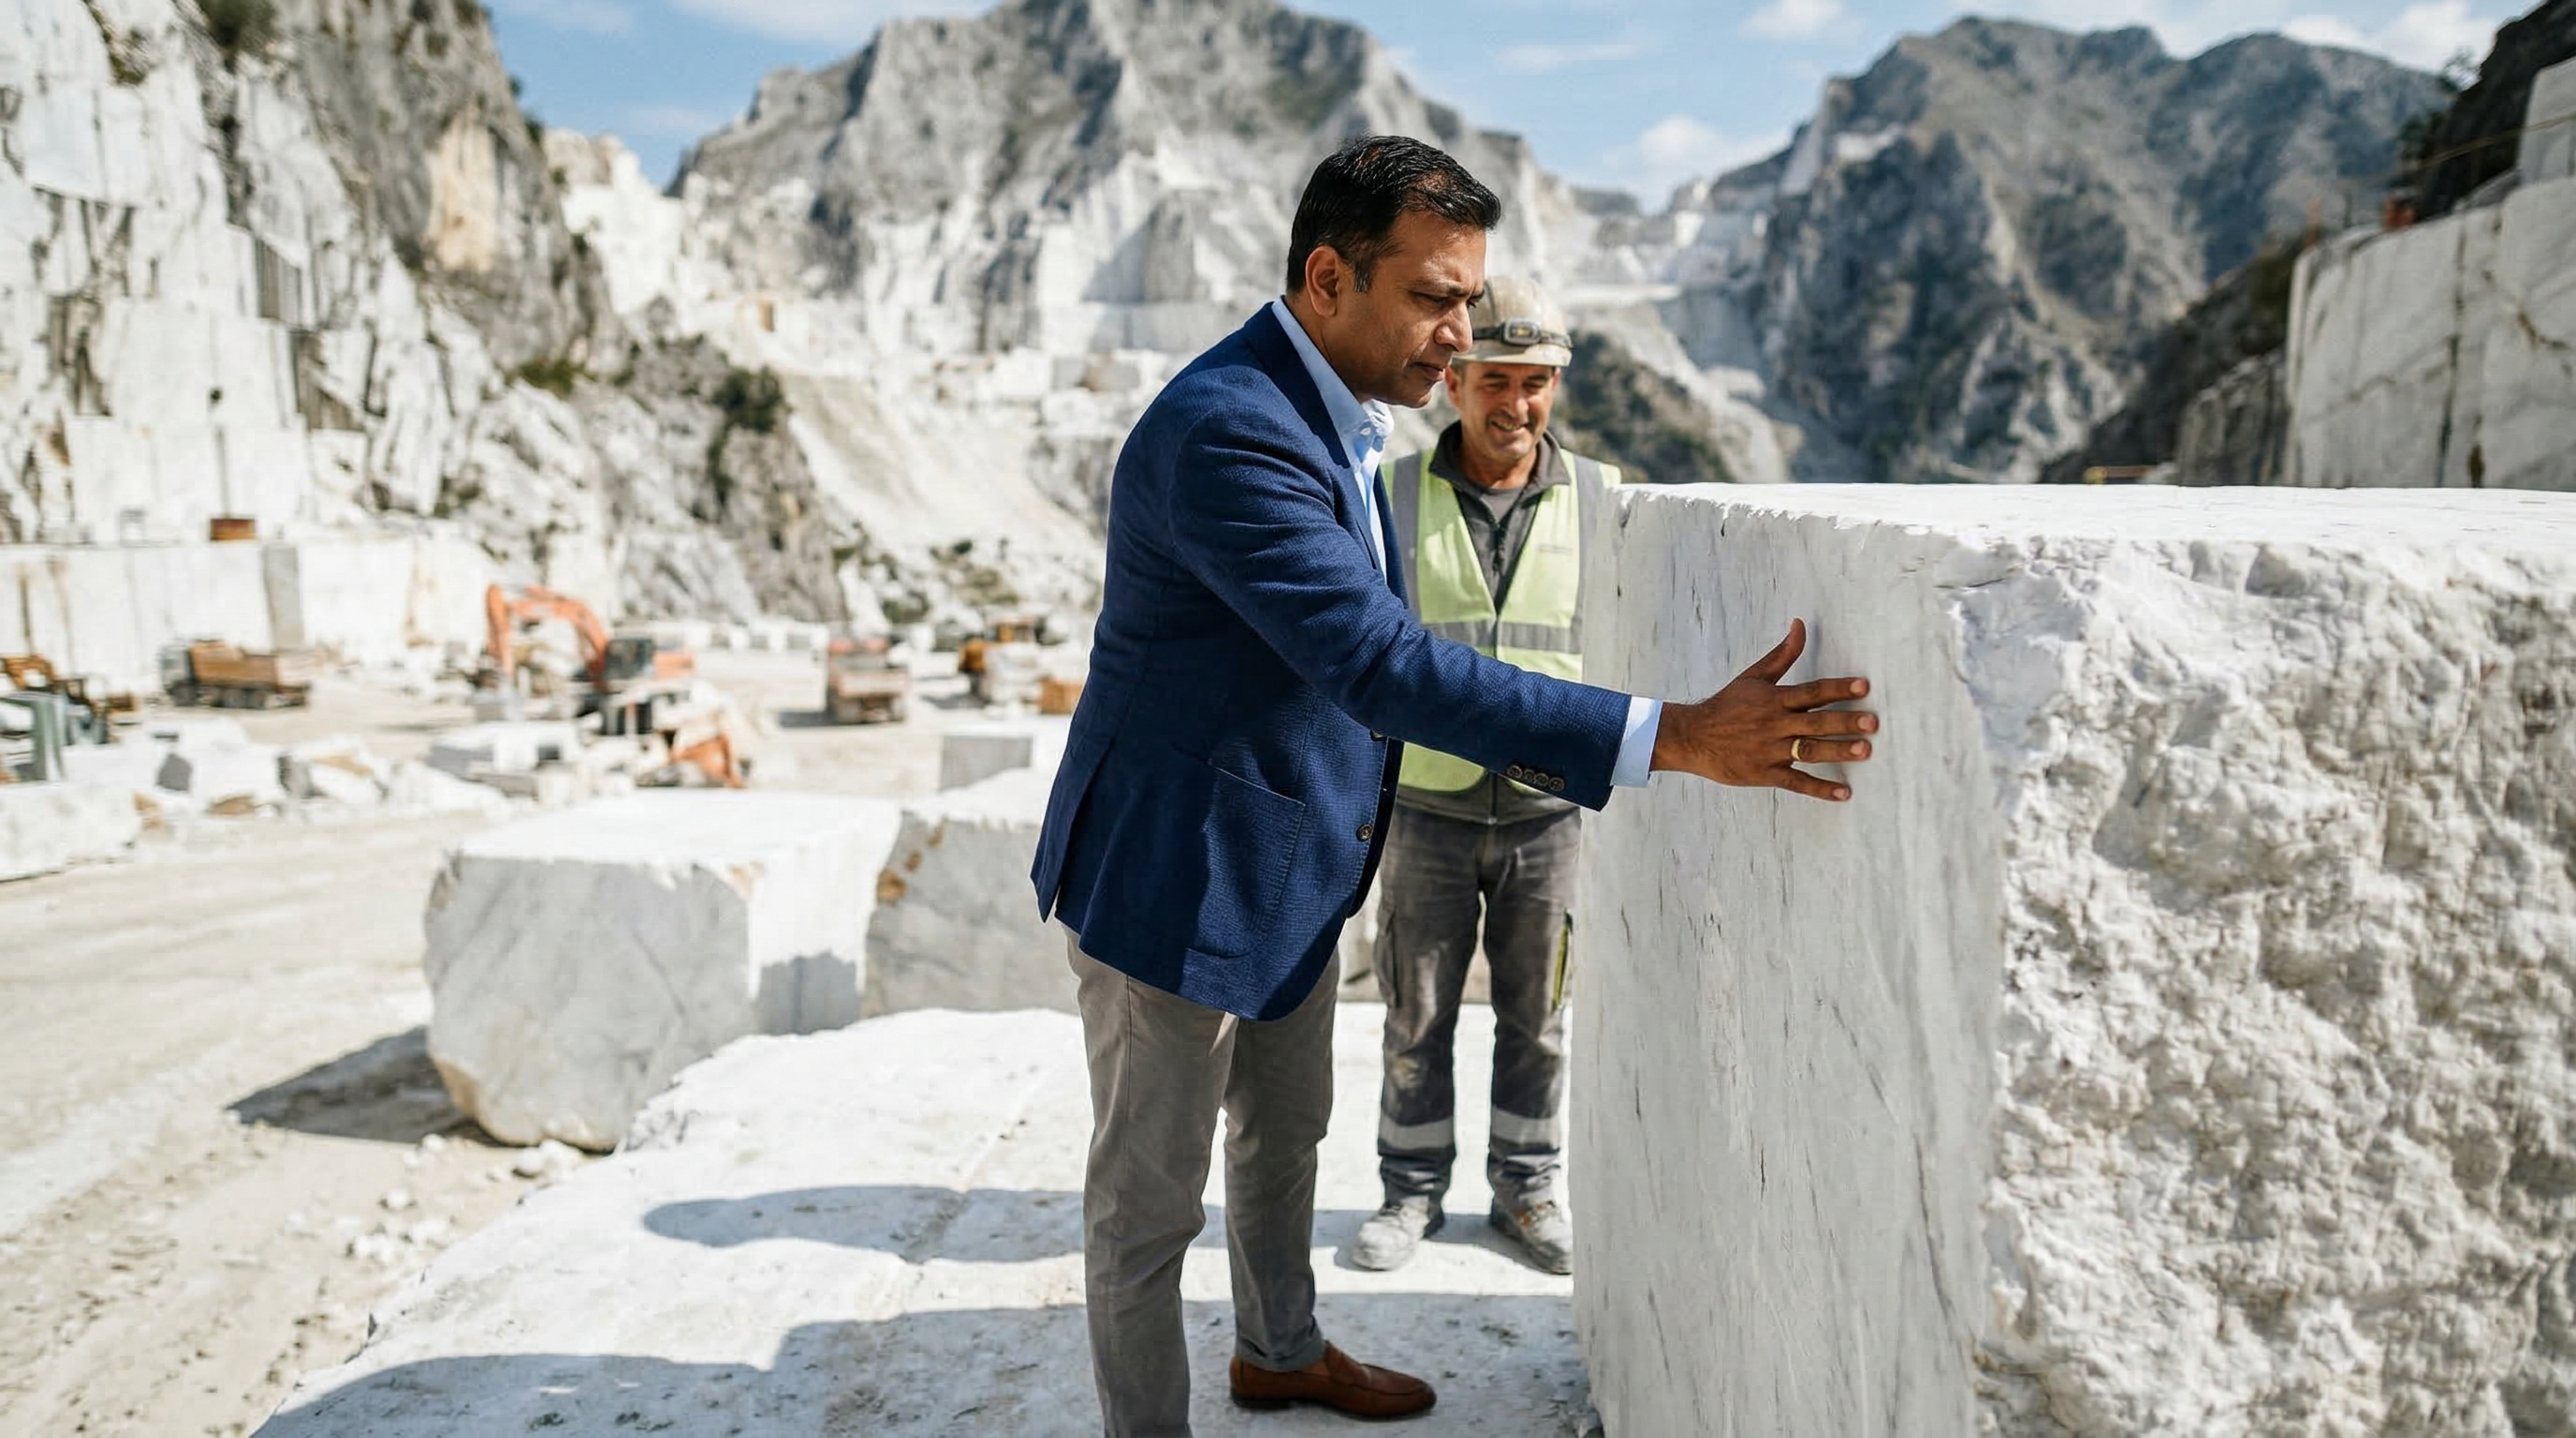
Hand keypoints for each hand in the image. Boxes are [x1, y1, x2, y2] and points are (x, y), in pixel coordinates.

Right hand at [1647, 619, 1876, 801]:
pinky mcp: (1765, 774)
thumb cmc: (1726, 706)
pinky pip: (1796, 783)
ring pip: (1808, 751)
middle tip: (1872, 723)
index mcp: (1774, 699)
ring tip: (1864, 750)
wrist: (1692, 737)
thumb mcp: (1753, 677)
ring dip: (1837, 751)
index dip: (1838, 689)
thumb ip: (1782, 655)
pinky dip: (1820, 790)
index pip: (1812, 691)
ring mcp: (1770, 751)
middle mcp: (1774, 724)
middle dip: (1844, 722)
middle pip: (1815, 722)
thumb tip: (1800, 625)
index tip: (1863, 687)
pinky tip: (1844, 793)